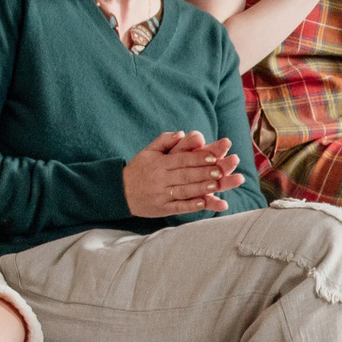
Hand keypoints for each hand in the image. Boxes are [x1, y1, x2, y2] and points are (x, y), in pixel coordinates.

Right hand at [122, 130, 244, 218]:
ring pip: (184, 190)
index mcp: (159, 163)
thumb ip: (164, 141)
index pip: (182, 159)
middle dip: (205, 172)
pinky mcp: (161, 208)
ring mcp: (161, 194)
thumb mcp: (148, 152)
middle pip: (186, 174)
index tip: (214, 155)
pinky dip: (191, 205)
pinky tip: (204, 202)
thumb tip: (182, 133)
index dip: (198, 157)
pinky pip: (178, 206)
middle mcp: (160, 178)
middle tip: (222, 170)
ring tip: (217, 185)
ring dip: (201, 188)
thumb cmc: (138, 170)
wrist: (119, 192)